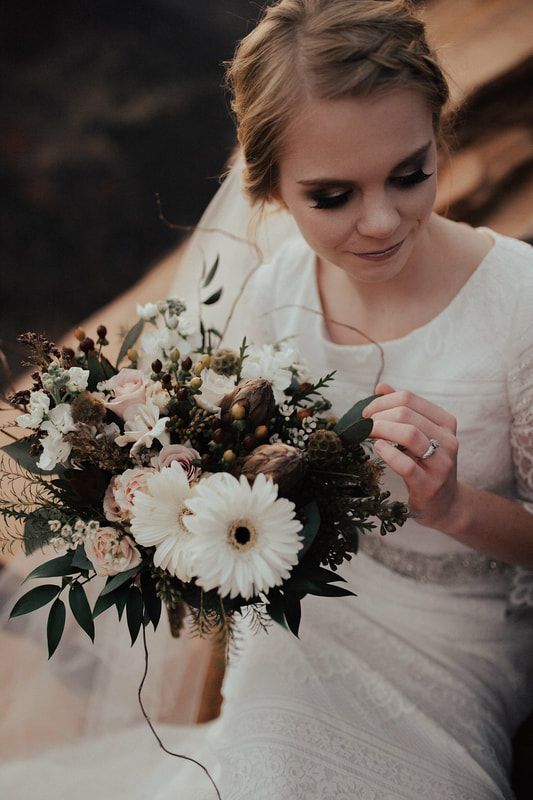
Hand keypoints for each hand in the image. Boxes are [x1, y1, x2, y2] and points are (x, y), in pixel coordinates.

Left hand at [362, 383, 459, 529]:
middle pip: (406, 414)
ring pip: (409, 434)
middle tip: (363, 424)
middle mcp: (448, 440)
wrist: (445, 503)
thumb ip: (403, 410)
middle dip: (378, 415)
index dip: (382, 401)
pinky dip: (387, 453)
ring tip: (367, 433)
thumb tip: (381, 387)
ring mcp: (441, 463)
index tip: (366, 412)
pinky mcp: (430, 484)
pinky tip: (378, 449)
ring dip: (381, 430)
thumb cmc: (426, 465)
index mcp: (445, 422)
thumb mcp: (420, 435)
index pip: (410, 398)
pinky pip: (406, 464)